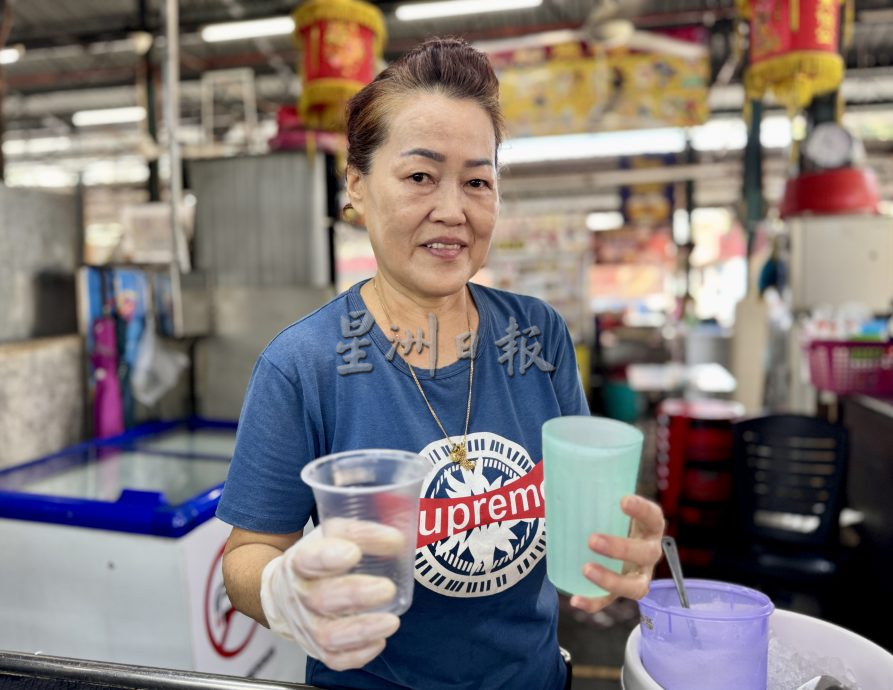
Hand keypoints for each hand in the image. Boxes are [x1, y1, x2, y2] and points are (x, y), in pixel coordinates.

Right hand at [260, 520, 404, 670]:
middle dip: (356, 595)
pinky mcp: (317, 648)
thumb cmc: (314, 560)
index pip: (307, 560)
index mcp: (298, 563)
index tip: (353, 552)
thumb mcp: (329, 537)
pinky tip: (379, 641)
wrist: (283, 593)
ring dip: (362, 630)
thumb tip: (396, 540)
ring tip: (392, 621)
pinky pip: (335, 659)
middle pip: (321, 600)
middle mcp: (299, 597)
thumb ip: (361, 535)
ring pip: (328, 636)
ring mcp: (307, 626)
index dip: (328, 558)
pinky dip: (358, 654)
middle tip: (386, 588)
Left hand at [570, 494, 664, 613]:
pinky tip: (575, 600)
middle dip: (621, 548)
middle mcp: (648, 552)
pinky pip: (610, 602)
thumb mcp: (600, 504)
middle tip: (592, 539)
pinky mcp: (620, 592)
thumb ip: (582, 492)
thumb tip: (548, 481)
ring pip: (636, 585)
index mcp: (648, 526)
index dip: (642, 510)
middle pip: (647, 553)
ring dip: (611, 579)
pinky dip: (594, 603)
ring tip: (586, 569)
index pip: (653, 517)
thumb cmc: (603, 516)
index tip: (622, 500)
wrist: (604, 540)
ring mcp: (638, 575)